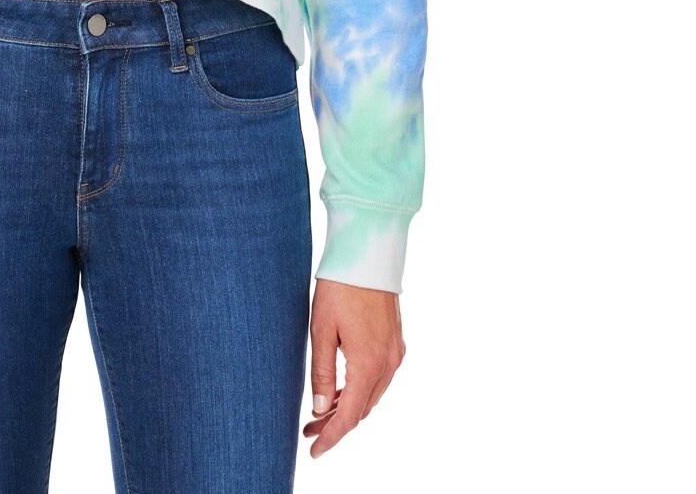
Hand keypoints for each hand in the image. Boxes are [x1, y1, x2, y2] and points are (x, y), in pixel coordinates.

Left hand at [303, 278, 405, 459]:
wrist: (368, 253)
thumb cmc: (340, 287)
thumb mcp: (321, 329)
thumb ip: (322, 372)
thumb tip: (320, 409)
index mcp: (369, 365)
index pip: (349, 416)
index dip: (331, 437)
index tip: (314, 451)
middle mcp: (388, 364)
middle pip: (362, 409)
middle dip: (335, 424)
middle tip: (308, 431)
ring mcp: (395, 353)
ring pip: (371, 395)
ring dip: (348, 407)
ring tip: (320, 412)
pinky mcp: (395, 342)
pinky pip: (378, 379)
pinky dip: (360, 390)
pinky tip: (341, 388)